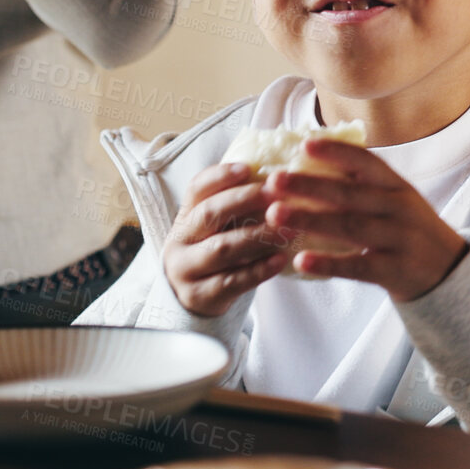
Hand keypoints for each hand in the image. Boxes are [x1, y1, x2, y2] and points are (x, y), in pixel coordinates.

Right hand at [161, 163, 288, 318]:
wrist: (192, 299)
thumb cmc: (214, 253)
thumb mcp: (215, 229)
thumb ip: (235, 207)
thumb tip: (277, 178)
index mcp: (185, 216)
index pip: (196, 188)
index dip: (220, 176)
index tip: (248, 168)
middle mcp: (180, 241)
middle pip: (209, 214)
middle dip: (244, 200)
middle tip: (276, 194)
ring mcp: (185, 270)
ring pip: (222, 249)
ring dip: (258, 237)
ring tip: (289, 229)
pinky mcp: (199, 296)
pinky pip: (232, 281)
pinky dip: (259, 270)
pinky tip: (281, 259)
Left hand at [264, 140, 467, 302]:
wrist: (448, 272)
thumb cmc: (407, 230)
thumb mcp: (395, 201)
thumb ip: (362, 185)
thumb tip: (309, 163)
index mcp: (397, 186)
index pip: (367, 162)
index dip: (337, 151)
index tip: (305, 143)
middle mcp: (399, 209)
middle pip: (350, 194)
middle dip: (309, 185)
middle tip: (274, 180)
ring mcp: (399, 240)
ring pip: (350, 227)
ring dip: (310, 219)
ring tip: (275, 215)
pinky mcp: (394, 271)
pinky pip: (358, 266)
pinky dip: (329, 263)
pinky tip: (301, 261)